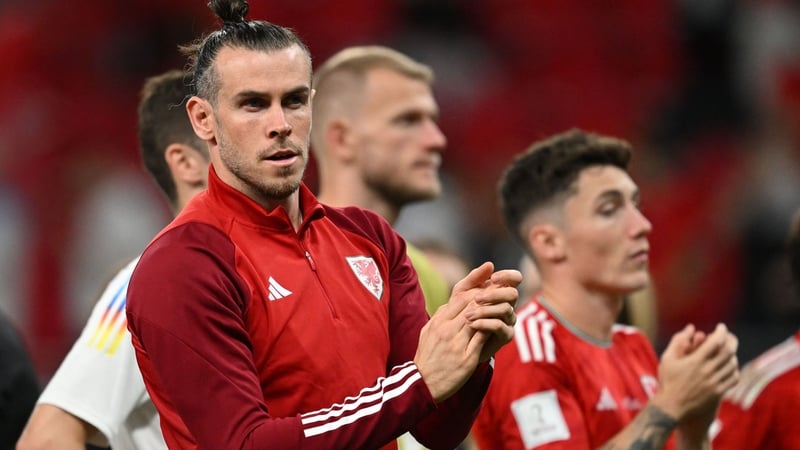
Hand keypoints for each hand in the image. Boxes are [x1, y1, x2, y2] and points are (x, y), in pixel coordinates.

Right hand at [413, 263, 520, 401]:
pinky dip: (491, 329)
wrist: (423, 383)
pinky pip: (482, 339)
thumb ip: (439, 317)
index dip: (476, 289)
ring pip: (478, 319)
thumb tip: (449, 304)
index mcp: (438, 322)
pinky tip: (500, 325)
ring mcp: (457, 344)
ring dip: (492, 311)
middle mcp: (447, 330)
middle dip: (488, 296)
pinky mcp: (466, 358)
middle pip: (471, 306)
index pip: (459, 298)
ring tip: (504, 304)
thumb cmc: (426, 357)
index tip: (488, 284)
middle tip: (501, 290)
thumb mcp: (427, 332)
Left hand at [464, 268, 521, 361]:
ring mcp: (508, 320)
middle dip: (494, 294)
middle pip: (513, 294)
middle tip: (477, 298)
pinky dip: (485, 323)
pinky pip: (500, 326)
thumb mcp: (462, 293)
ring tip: (467, 315)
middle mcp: (508, 304)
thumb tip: (490, 264)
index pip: (515, 278)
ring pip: (506, 309)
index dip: (508, 276)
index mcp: (501, 291)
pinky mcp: (506, 335)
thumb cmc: (460, 313)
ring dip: (485, 310)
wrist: (456, 341)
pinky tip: (472, 324)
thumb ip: (474, 278)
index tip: (493, 278)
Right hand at [652, 323, 738, 423]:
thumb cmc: (667, 381)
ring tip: (728, 351)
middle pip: (728, 351)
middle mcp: (707, 371)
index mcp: (695, 361)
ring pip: (732, 365)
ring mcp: (714, 383)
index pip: (716, 341)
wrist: (671, 407)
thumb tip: (690, 327)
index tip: (721, 327)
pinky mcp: (718, 393)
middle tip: (729, 336)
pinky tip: (729, 367)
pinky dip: (734, 370)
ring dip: (732, 355)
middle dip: (731, 340)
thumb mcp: (667, 359)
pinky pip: (733, 379)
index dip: (721, 331)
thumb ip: (679, 341)